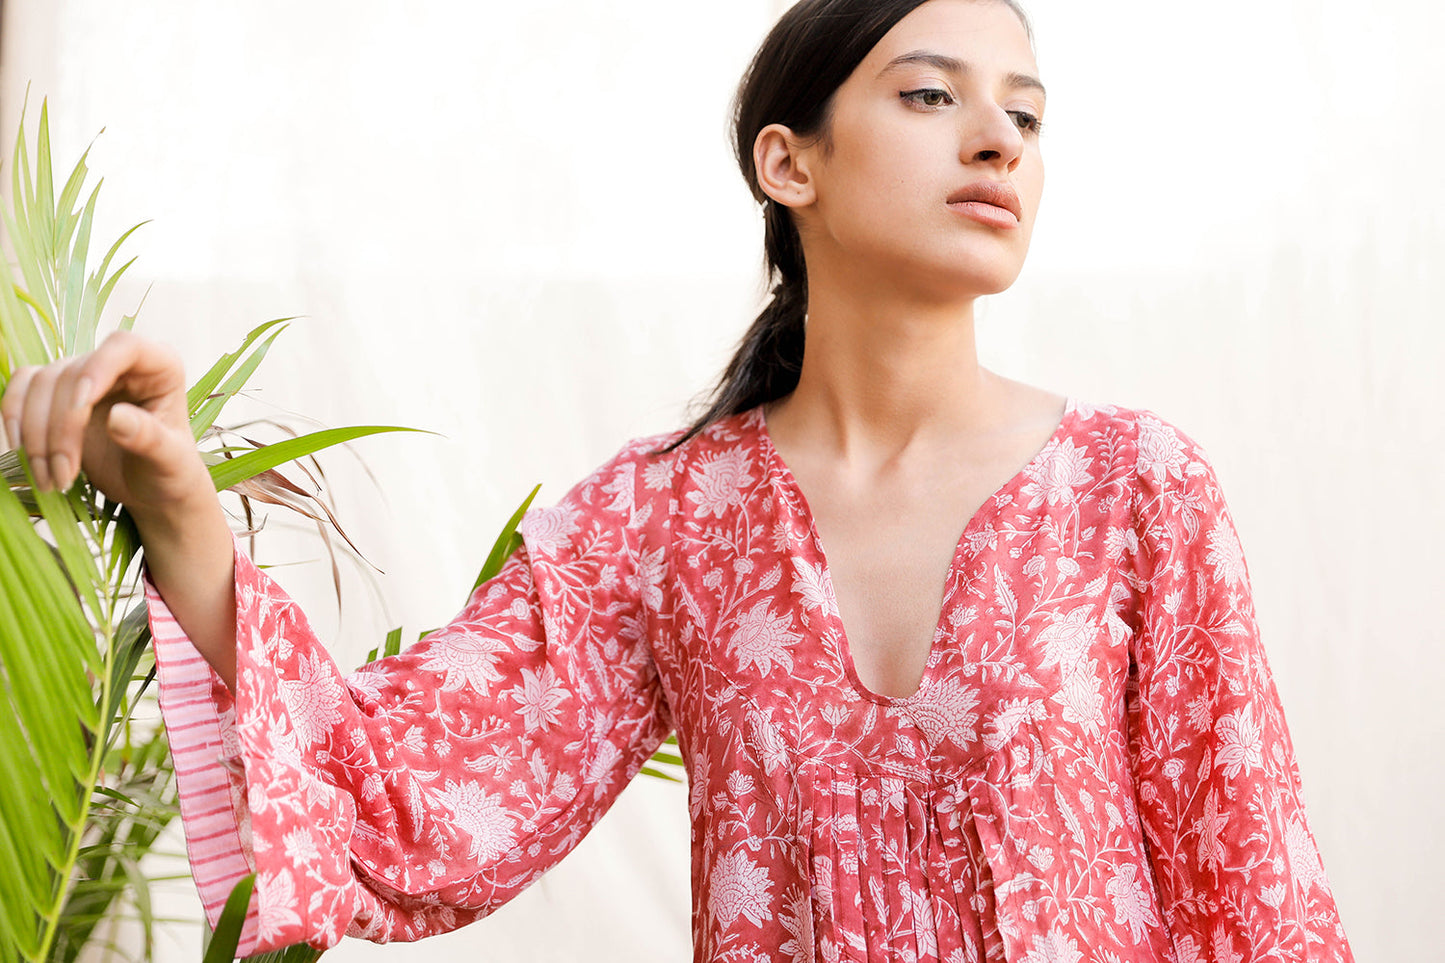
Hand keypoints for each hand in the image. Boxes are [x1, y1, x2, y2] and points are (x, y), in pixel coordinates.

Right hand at [1, 330, 214, 522]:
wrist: (152, 488)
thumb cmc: (172, 472)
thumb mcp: (171, 462)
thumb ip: (150, 439)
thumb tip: (117, 417)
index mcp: (160, 368)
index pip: (124, 346)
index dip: (97, 368)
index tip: (81, 406)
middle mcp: (120, 363)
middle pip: (72, 374)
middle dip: (61, 429)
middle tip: (63, 476)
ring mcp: (85, 376)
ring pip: (40, 385)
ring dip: (35, 435)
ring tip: (51, 480)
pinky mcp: (57, 394)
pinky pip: (22, 390)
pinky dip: (15, 420)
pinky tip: (24, 455)